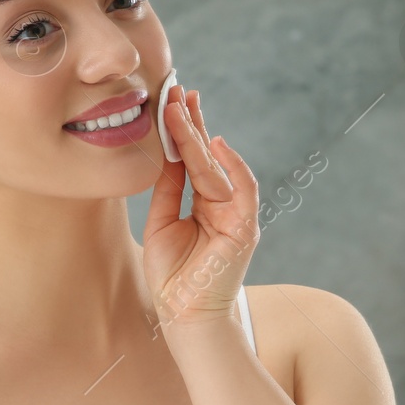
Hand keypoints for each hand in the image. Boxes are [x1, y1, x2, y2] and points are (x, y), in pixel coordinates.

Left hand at [142, 86, 259, 330]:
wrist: (184, 315)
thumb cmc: (172, 276)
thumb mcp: (160, 222)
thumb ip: (168, 188)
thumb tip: (168, 152)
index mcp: (204, 204)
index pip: (192, 160)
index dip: (182, 131)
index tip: (171, 101)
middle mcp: (223, 205)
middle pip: (206, 156)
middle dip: (191, 122)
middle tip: (177, 90)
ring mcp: (236, 215)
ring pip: (216, 168)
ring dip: (199, 136)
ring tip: (182, 106)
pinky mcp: (245, 229)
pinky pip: (243, 191)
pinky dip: (232, 166)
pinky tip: (216, 142)